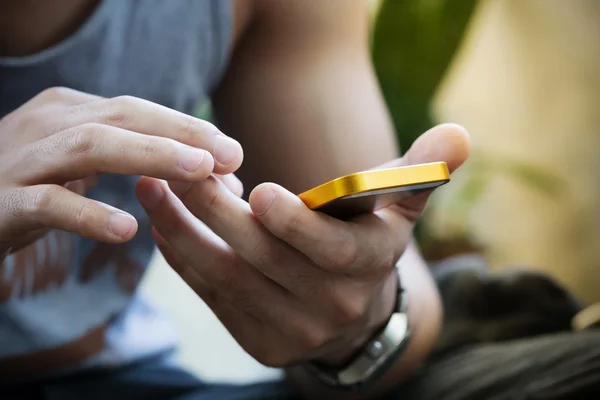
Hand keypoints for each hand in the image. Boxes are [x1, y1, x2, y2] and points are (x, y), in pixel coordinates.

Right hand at [0, 87, 242, 257]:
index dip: (187, 128)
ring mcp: (20, 160)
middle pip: (121, 117)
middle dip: (181, 135)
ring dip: (150, 157)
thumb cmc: (33, 189)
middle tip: (231, 156)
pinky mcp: (1, 204)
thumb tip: (218, 178)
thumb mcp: (83, 168)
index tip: (234, 151)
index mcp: (69, 111)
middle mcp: (45, 124)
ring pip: (89, 146)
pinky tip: (128, 230)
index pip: (137, 110)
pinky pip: (47, 204)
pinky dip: (89, 214)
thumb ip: (138, 164)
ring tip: (199, 174)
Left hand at [138, 123, 468, 366]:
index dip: (296, 223)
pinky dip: (182, 256)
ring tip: (156, 188)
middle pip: (266, 259)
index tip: (257, 189)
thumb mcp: (396, 209)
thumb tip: (458, 134)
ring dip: (186, 231)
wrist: (350, 313)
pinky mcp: (258, 339)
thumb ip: (420, 172)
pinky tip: (162, 220)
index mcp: (368, 267)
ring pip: (228, 277)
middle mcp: (332, 305)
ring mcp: (291, 329)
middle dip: (219, 214)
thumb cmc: (366, 244)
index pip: (332, 251)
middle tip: (184, 171)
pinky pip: (211, 294)